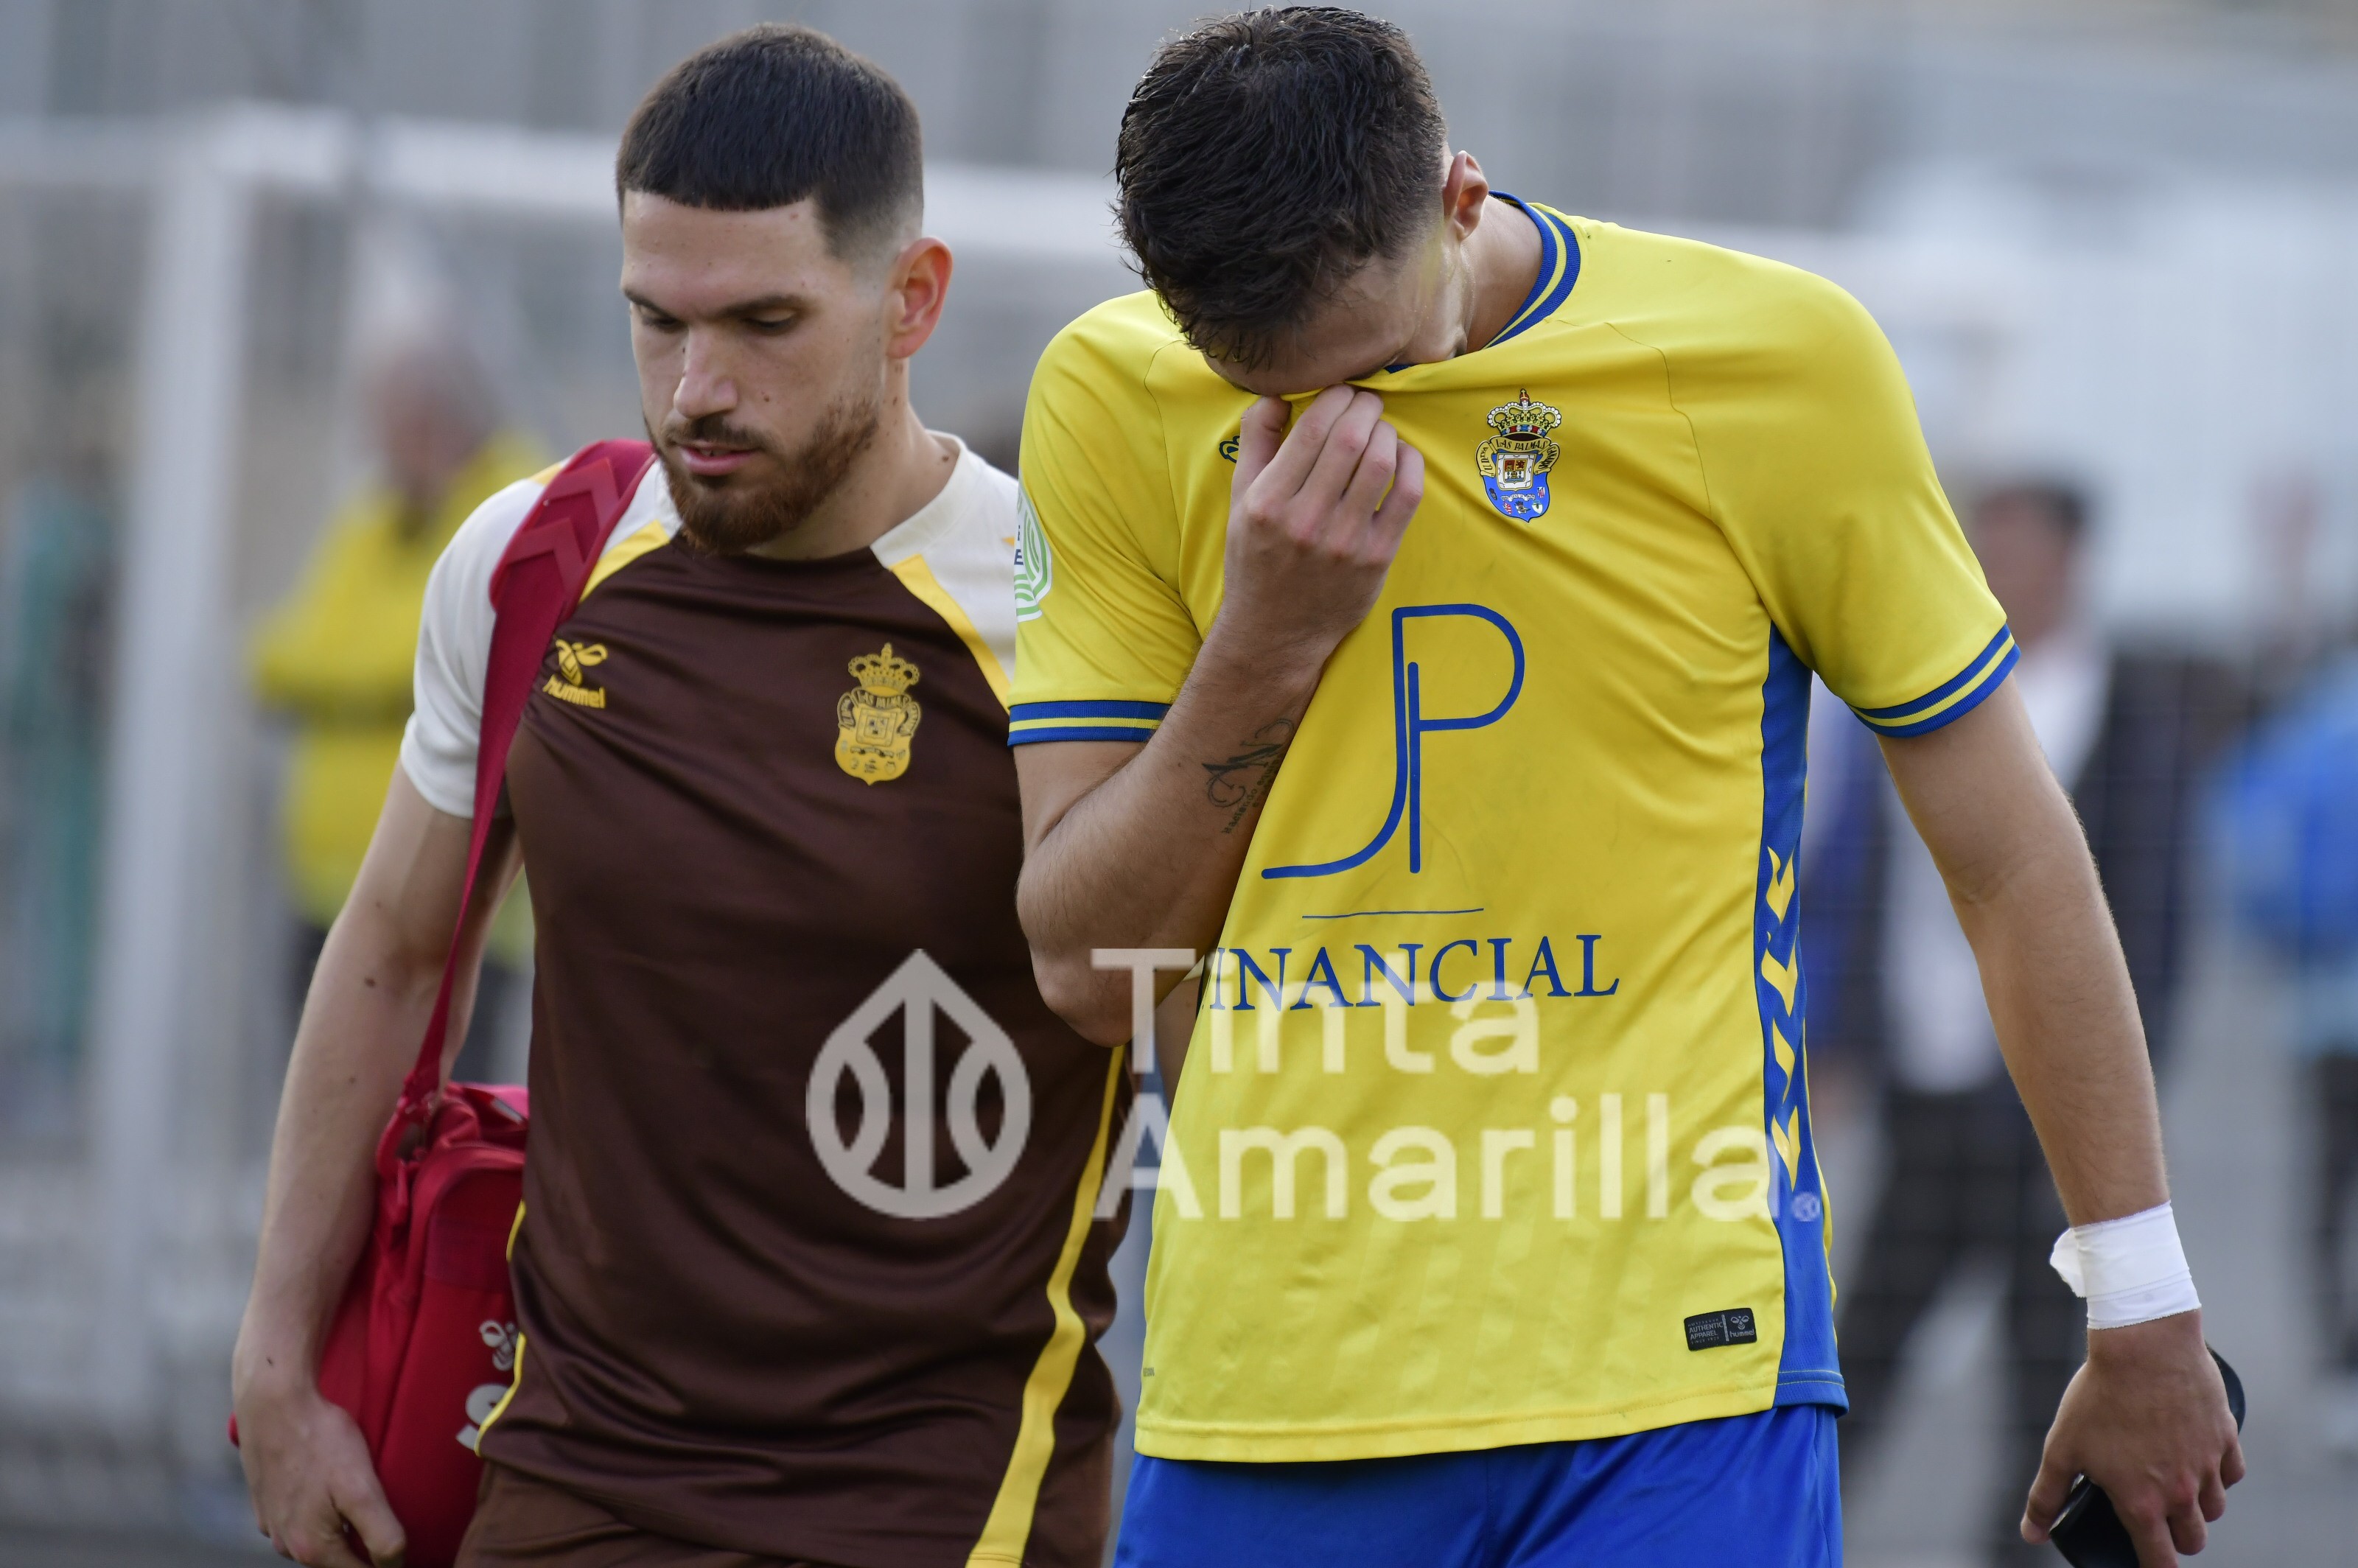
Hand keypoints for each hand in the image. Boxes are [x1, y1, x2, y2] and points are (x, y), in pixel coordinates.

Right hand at [234, 1370, 406, 1566]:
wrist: (273, 1404)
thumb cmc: (320, 1441)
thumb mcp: (362, 1489)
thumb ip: (381, 1534)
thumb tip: (395, 1566)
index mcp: (312, 1549)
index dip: (386, 1564)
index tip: (398, 1543)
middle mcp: (287, 1545)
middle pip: (337, 1561)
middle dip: (361, 1547)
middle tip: (384, 1517)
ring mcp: (272, 1525)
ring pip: (316, 1542)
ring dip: (339, 1530)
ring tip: (357, 1502)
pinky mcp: (265, 1504)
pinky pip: (299, 1522)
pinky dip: (317, 1514)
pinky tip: (329, 1490)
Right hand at [1214, 387, 1423, 670]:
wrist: (1275, 632)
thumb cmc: (1255, 559)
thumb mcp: (1239, 500)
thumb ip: (1255, 442)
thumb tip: (1278, 393)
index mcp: (1267, 502)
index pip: (1313, 428)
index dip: (1336, 397)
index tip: (1341, 393)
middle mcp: (1305, 521)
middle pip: (1351, 438)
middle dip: (1365, 407)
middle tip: (1366, 403)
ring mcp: (1344, 542)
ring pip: (1381, 461)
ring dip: (1386, 432)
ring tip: (1379, 429)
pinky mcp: (1376, 558)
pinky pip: (1407, 496)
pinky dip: (1410, 464)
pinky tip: (1400, 456)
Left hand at [2021, 1310, 2243, 1564]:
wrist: (2143, 1345)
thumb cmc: (2100, 1395)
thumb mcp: (2061, 1448)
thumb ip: (2046, 1496)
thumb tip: (2031, 1533)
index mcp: (2143, 1503)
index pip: (2160, 1561)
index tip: (2149, 1563)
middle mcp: (2183, 1492)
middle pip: (2193, 1540)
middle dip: (2176, 1538)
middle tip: (2156, 1519)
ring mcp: (2209, 1465)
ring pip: (2214, 1508)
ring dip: (2197, 1506)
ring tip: (2171, 1484)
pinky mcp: (2227, 1437)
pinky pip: (2231, 1473)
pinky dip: (2217, 1472)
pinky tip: (2195, 1458)